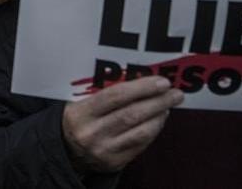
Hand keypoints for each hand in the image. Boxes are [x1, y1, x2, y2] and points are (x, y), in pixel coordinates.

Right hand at [62, 76, 181, 174]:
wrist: (66, 150)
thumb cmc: (79, 118)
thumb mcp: (80, 101)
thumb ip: (104, 90)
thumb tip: (141, 79)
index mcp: (80, 114)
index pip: (115, 96)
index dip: (141, 88)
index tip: (161, 82)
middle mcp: (92, 133)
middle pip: (132, 114)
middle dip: (158, 101)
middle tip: (174, 93)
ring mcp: (104, 150)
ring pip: (141, 131)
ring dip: (159, 116)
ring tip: (168, 105)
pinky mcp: (115, 162)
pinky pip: (141, 144)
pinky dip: (154, 129)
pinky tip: (158, 119)